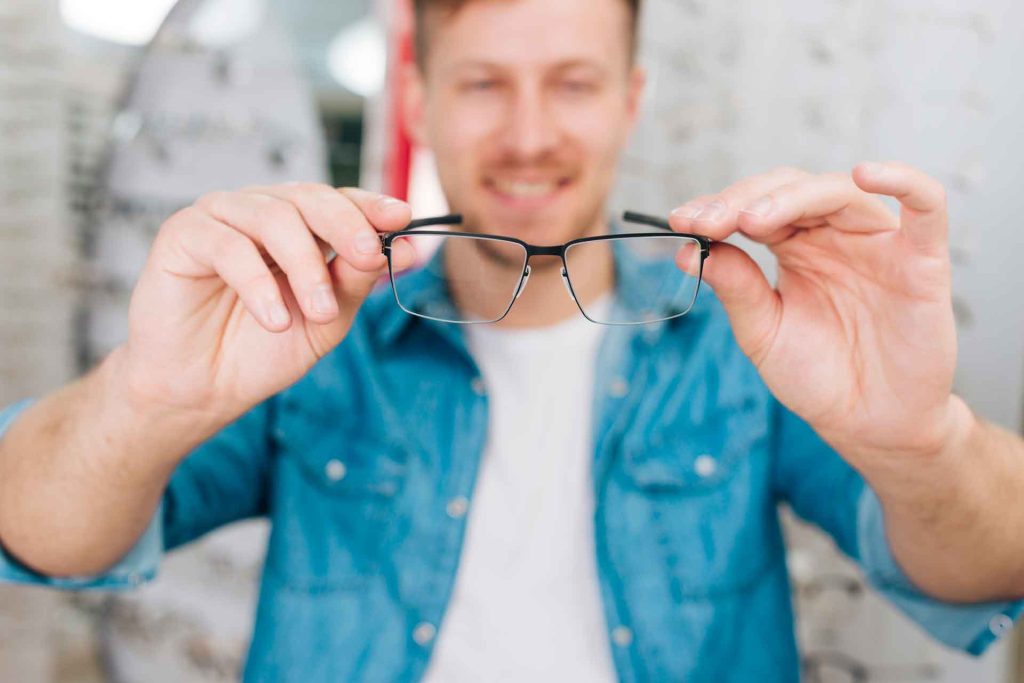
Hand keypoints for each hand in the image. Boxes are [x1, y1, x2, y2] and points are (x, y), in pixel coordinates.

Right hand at [118, 183, 415, 423]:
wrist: (202, 389)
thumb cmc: (261, 351)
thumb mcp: (325, 320)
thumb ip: (356, 281)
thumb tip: (406, 248)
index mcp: (298, 225)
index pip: (338, 201)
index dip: (370, 204)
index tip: (402, 216)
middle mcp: (260, 211)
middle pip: (309, 198)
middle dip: (346, 227)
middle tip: (367, 258)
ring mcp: (221, 218)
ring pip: (274, 217)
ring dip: (305, 266)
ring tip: (318, 312)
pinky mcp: (183, 234)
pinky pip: (227, 245)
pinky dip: (258, 283)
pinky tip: (275, 319)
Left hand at [669, 163, 963, 462]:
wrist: (868, 425)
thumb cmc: (818, 377)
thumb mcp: (764, 333)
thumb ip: (735, 289)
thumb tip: (685, 250)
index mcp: (795, 248)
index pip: (754, 206)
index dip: (717, 207)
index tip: (680, 221)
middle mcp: (834, 236)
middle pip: (790, 189)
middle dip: (743, 200)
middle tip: (708, 222)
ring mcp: (878, 243)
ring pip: (839, 192)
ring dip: (791, 197)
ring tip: (750, 220)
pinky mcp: (922, 259)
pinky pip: (926, 205)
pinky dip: (902, 179)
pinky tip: (865, 174)